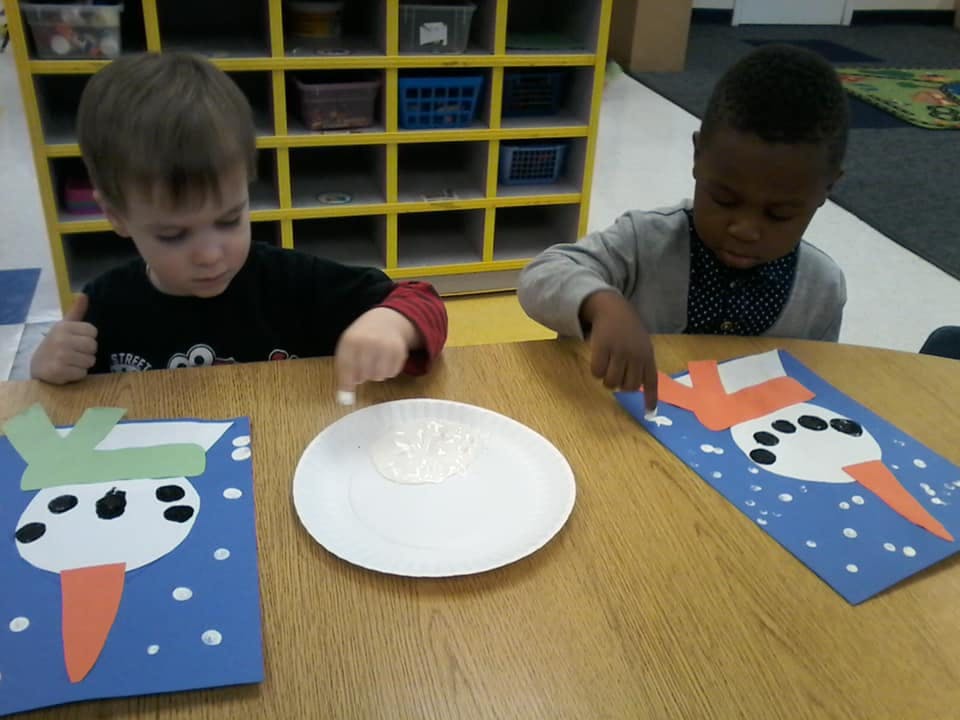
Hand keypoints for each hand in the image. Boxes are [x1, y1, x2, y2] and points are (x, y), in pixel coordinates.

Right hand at [30, 294, 97, 384]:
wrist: (37, 366)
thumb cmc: (55, 344)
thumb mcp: (64, 326)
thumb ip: (76, 312)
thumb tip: (83, 294)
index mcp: (64, 327)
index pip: (93, 331)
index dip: (88, 338)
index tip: (77, 341)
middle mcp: (61, 339)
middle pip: (93, 346)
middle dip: (87, 352)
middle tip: (74, 353)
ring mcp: (59, 355)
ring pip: (90, 361)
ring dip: (83, 364)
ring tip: (70, 362)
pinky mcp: (58, 371)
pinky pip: (82, 373)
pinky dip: (77, 374)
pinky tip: (66, 370)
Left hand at [335, 308, 419, 390]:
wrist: (385, 321)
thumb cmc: (361, 339)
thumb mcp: (347, 348)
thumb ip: (344, 373)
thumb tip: (345, 400)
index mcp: (351, 340)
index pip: (346, 368)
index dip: (346, 384)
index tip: (345, 398)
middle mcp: (369, 342)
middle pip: (363, 376)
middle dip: (362, 376)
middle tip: (363, 367)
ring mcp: (385, 346)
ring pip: (378, 377)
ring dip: (375, 374)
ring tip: (374, 362)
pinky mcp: (400, 351)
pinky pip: (392, 373)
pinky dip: (388, 371)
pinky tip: (385, 359)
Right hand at [579, 290, 657, 410]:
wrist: (613, 308)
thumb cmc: (627, 329)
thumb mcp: (641, 343)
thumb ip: (641, 363)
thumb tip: (634, 387)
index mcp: (647, 355)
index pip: (651, 381)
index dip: (650, 398)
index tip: (649, 413)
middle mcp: (636, 355)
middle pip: (628, 386)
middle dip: (621, 385)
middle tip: (616, 374)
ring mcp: (619, 351)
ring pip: (611, 382)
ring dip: (607, 380)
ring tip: (606, 368)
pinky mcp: (602, 348)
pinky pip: (597, 372)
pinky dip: (596, 371)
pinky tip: (598, 360)